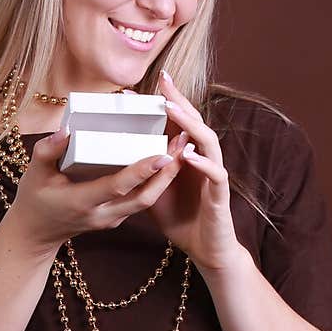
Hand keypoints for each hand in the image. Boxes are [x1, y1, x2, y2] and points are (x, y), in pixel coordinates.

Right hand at [9, 122, 189, 255]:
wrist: (37, 233)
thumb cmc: (35, 199)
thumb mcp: (35, 173)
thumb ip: (48, 150)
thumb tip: (67, 130)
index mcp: (82, 202)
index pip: (118, 187)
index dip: (142, 171)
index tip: (163, 154)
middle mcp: (102, 214)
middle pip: (144, 198)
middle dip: (168, 173)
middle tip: (185, 144)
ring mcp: (112, 219)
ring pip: (147, 201)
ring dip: (167, 176)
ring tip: (183, 147)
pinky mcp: (118, 216)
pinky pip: (142, 200)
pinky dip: (157, 181)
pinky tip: (167, 159)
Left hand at [145, 71, 241, 273]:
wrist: (205, 249)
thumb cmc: (181, 218)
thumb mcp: (151, 191)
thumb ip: (140, 172)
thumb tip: (110, 162)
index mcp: (187, 157)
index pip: (177, 123)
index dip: (165, 103)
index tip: (143, 86)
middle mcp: (202, 159)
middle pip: (195, 122)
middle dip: (180, 101)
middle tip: (163, 81)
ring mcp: (213, 175)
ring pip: (208, 142)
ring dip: (190, 125)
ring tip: (172, 110)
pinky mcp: (220, 195)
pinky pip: (215, 175)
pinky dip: (203, 163)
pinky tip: (187, 155)